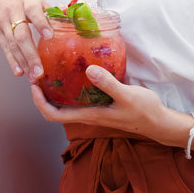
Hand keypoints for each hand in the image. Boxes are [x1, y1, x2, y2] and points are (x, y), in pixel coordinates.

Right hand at [0, 0, 51, 80]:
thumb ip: (47, 8)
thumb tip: (65, 16)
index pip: (34, 12)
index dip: (42, 24)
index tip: (49, 36)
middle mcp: (13, 11)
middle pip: (22, 35)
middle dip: (31, 54)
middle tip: (40, 70)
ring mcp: (3, 22)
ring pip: (13, 45)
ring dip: (23, 62)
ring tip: (33, 76)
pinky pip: (5, 47)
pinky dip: (12, 60)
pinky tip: (19, 71)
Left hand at [30, 66, 191, 145]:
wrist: (159, 123)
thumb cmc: (144, 111)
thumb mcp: (127, 95)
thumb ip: (108, 84)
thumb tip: (88, 69)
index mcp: (89, 115)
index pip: (54, 115)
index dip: (39, 102)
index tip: (34, 85)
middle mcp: (88, 114)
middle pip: (55, 109)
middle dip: (43, 93)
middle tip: (38, 73)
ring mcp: (95, 110)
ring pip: (67, 103)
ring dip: (56, 90)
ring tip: (52, 69)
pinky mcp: (102, 105)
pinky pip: (80, 97)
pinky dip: (72, 87)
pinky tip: (77, 71)